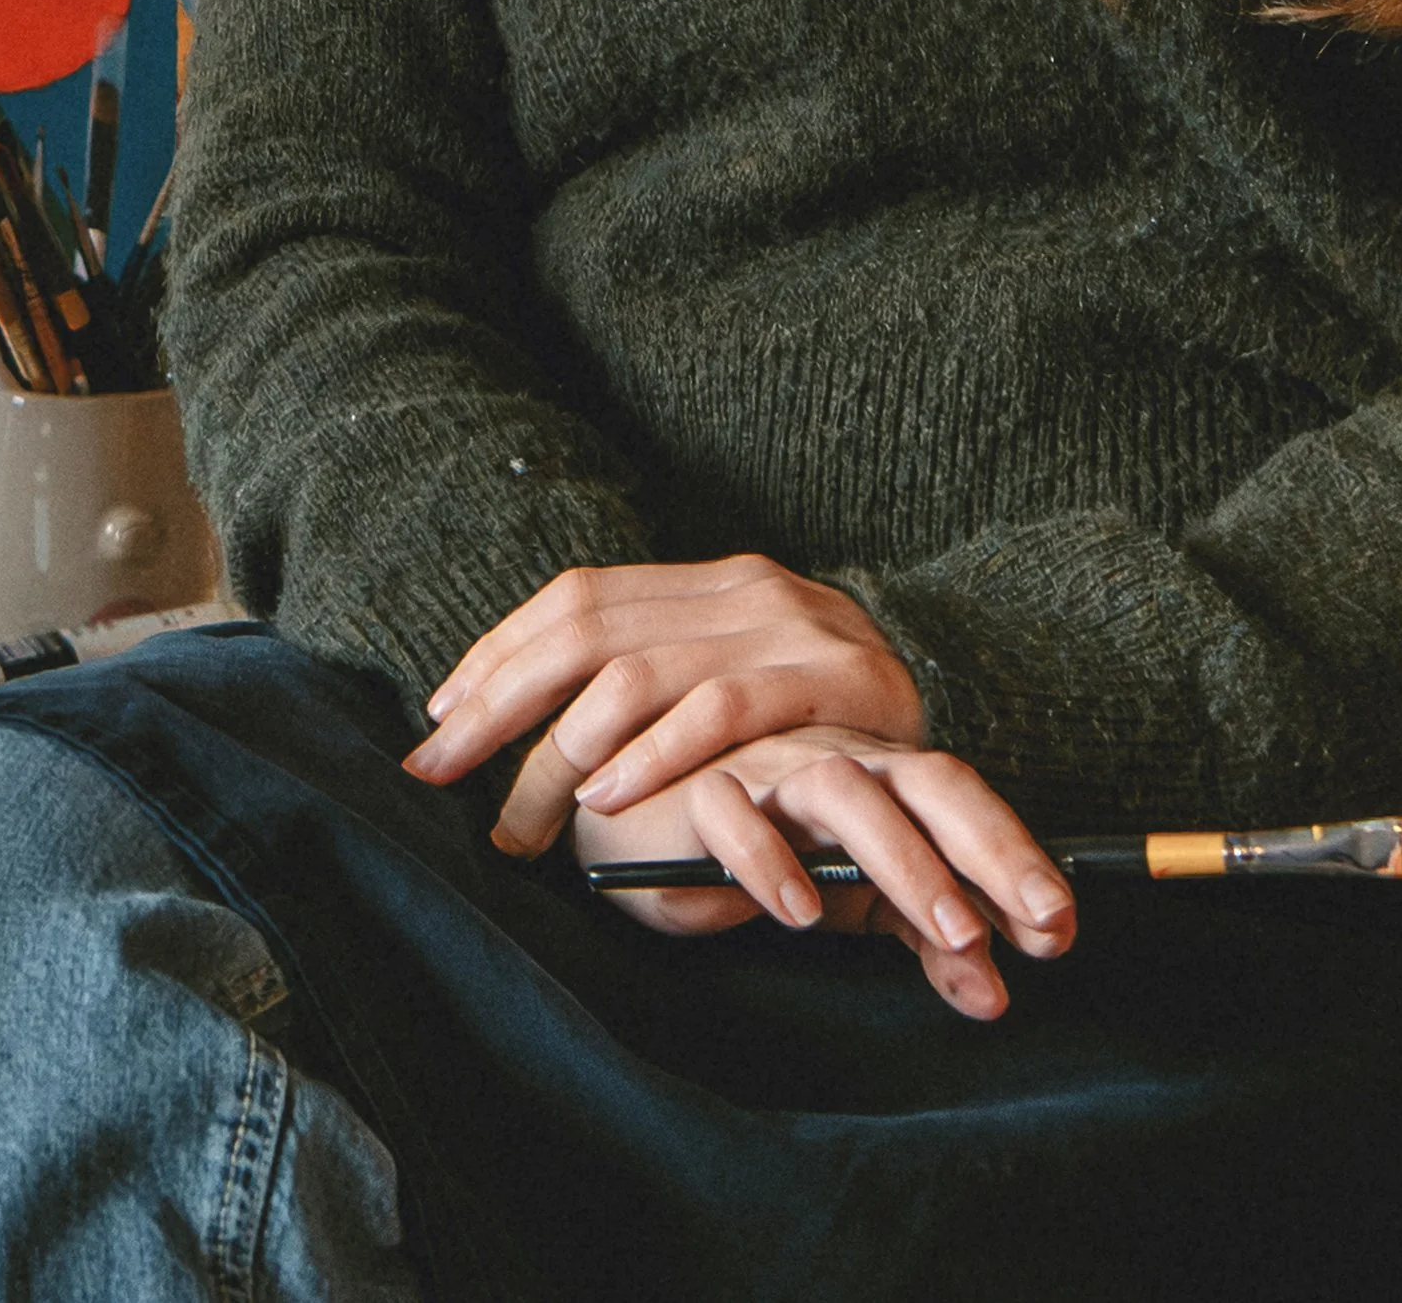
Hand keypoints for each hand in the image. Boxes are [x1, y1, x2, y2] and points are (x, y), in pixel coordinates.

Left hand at [399, 554, 924, 852]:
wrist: (966, 695)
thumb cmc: (830, 715)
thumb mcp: (740, 677)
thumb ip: (656, 682)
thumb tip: (516, 720)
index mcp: (709, 581)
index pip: (577, 599)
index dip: (499, 654)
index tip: (438, 719)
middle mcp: (741, 589)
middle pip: (587, 632)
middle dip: (498, 705)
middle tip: (435, 775)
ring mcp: (788, 628)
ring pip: (639, 676)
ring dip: (560, 752)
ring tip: (518, 819)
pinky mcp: (831, 679)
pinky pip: (722, 711)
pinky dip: (655, 754)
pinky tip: (607, 796)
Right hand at [572, 723, 1076, 1020]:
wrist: (638, 818)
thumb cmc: (765, 850)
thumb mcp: (853, 898)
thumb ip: (923, 937)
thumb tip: (995, 994)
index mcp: (882, 779)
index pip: (962, 800)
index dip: (1016, 853)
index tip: (1063, 923)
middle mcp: (836, 761)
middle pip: (922, 782)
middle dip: (988, 847)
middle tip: (1037, 918)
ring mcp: (768, 770)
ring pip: (841, 790)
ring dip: (903, 858)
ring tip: (949, 926)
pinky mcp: (698, 795)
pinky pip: (735, 815)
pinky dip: (770, 860)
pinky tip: (801, 914)